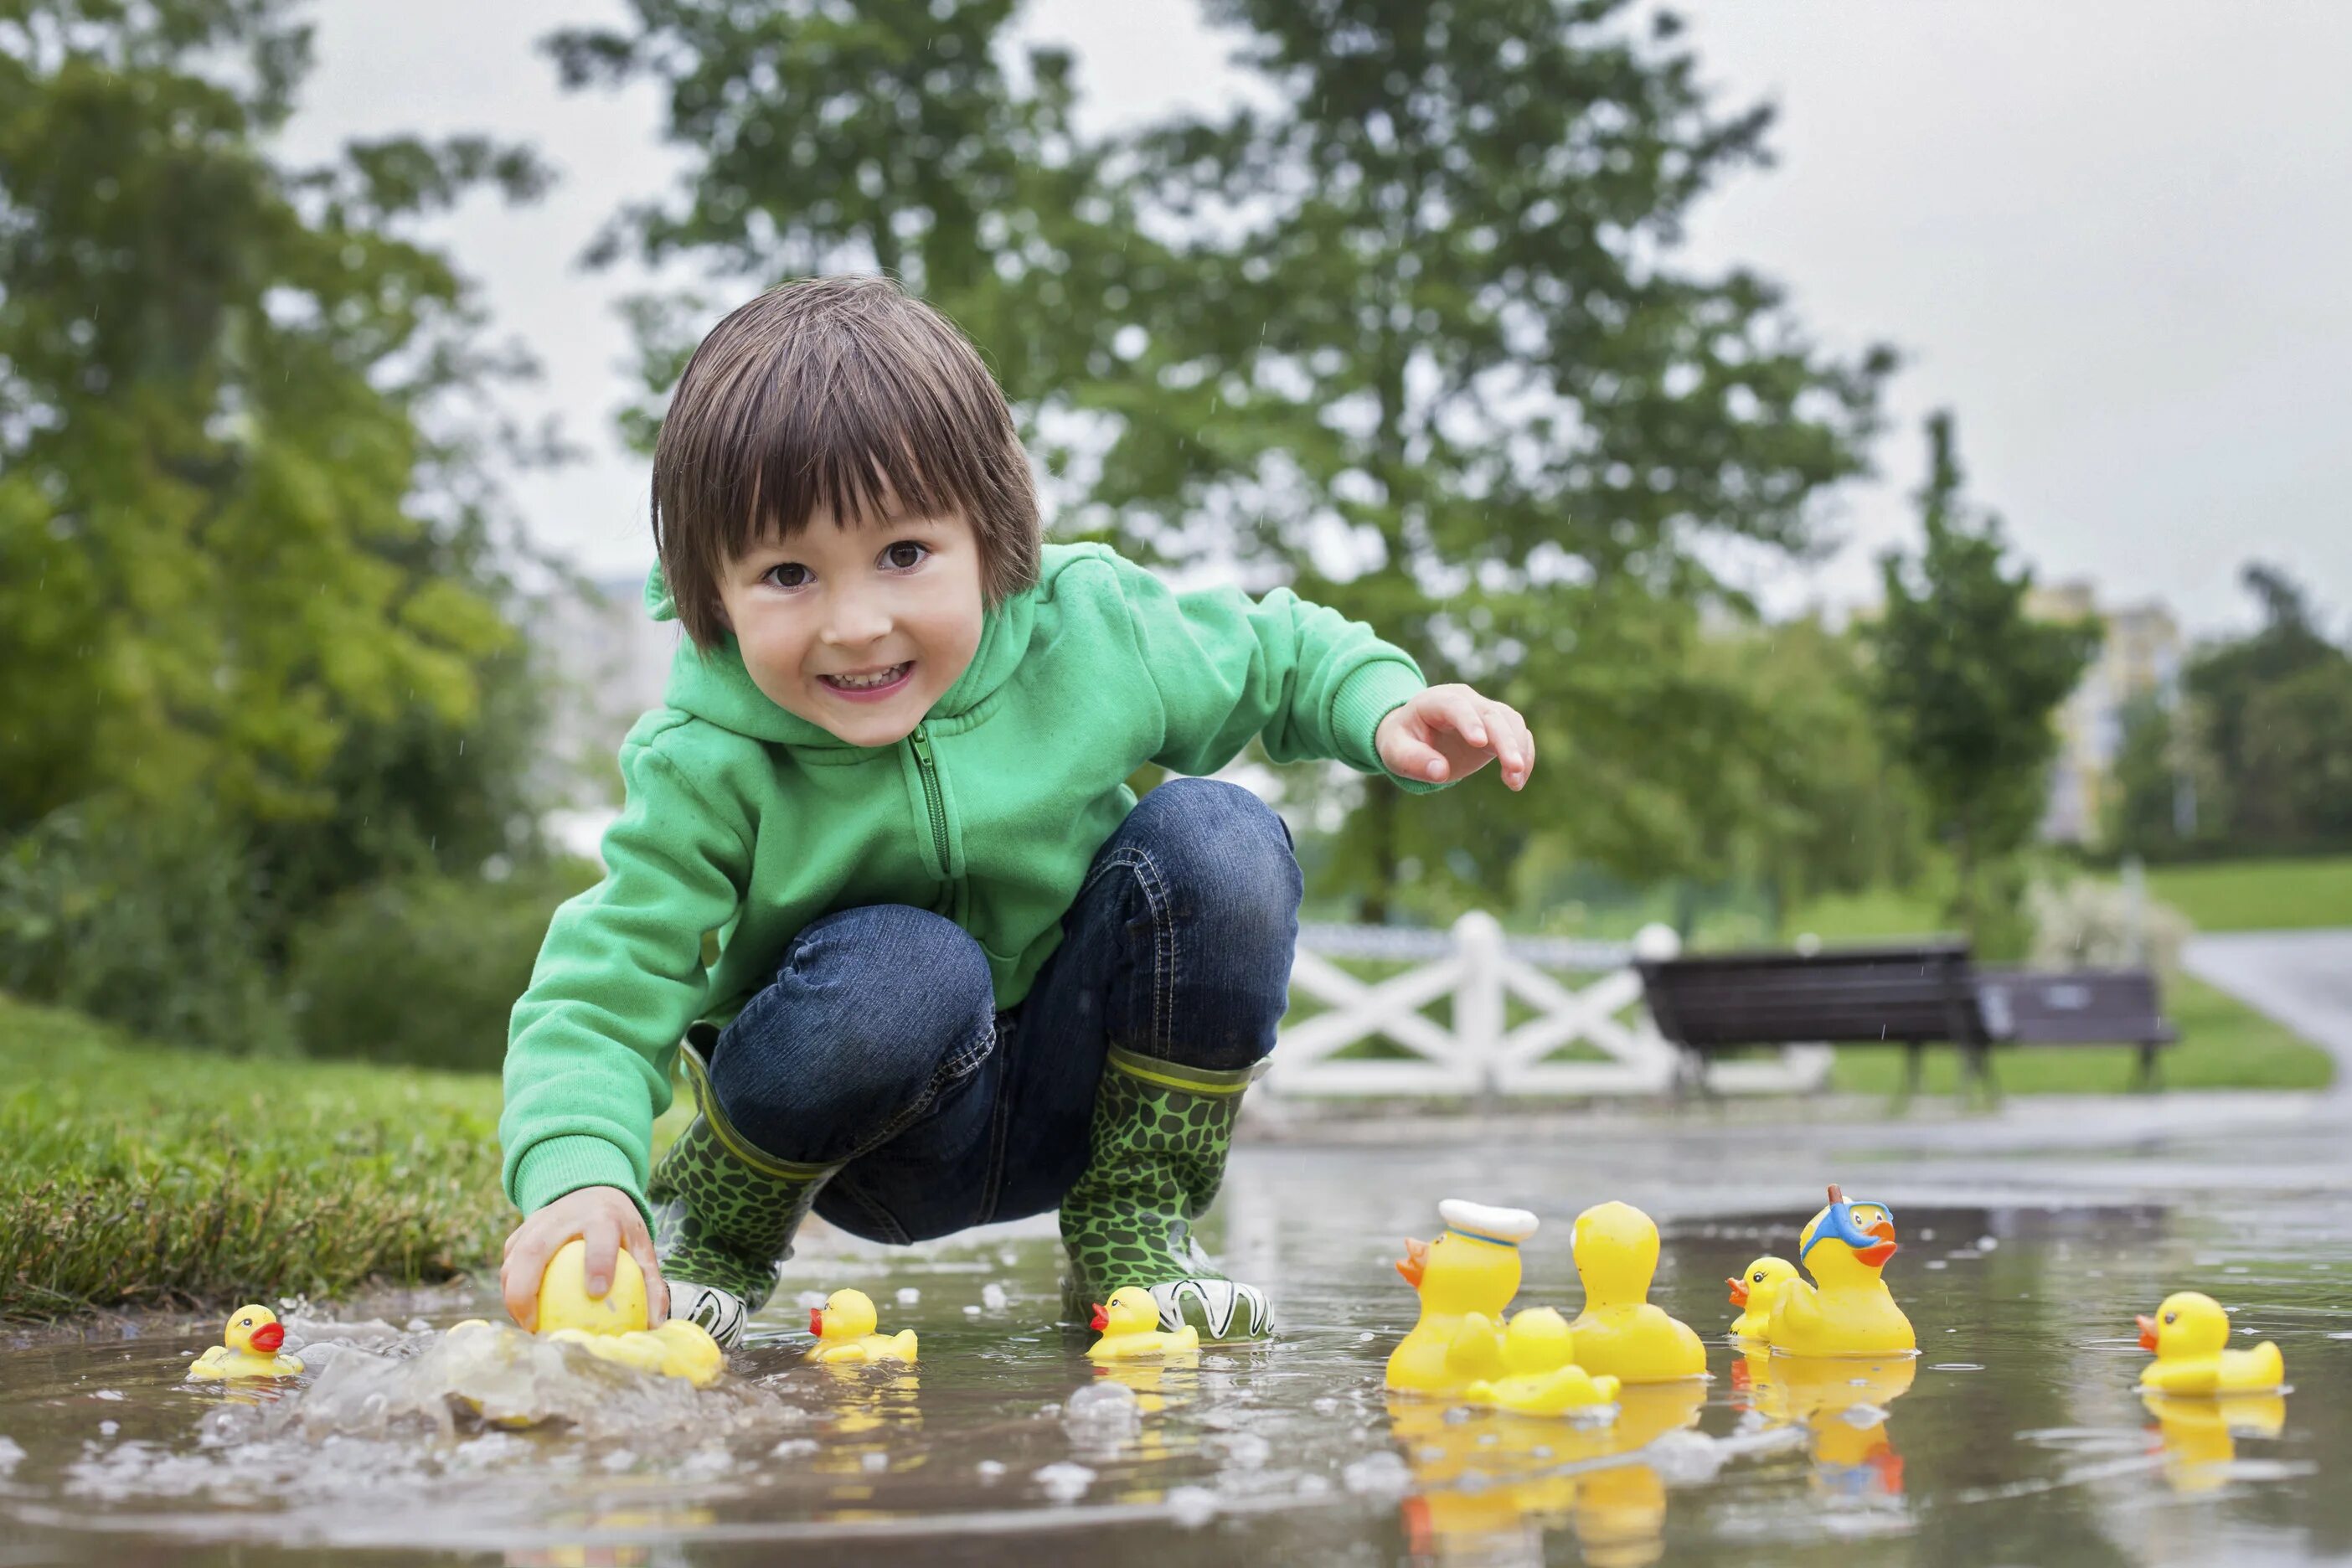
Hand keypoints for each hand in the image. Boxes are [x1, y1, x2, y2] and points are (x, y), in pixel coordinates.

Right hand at [500, 1186, 667, 1330]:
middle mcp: (564, 1216)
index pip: (599, 1239)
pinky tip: (522, 1314)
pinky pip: (509, 1261)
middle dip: (526, 1291)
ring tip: (527, 1326)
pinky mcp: (521, 1230)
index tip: (597, 1293)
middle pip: (535, 1250)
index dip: (597, 1263)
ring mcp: (537, 1221)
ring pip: (513, 1258)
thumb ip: (650, 1283)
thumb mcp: (641, 1246)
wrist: (592, 1192)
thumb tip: (653, 1326)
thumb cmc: (619, 1227)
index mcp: (602, 1216)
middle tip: (536, 1326)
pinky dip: (509, 1288)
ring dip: (512, 1295)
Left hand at [1374, 684, 1535, 789]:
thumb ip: (1413, 760)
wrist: (1414, 735)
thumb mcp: (1395, 752)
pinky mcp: (1497, 726)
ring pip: (1511, 722)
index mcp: (1437, 701)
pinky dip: (1523, 755)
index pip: (1457, 706)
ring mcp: (1484, 711)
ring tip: (1514, 782)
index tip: (1480, 743)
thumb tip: (1440, 772)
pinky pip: (1518, 734)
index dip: (1469, 722)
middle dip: (1505, 741)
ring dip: (1518, 750)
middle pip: (1491, 715)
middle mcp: (1466, 700)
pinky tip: (1517, 781)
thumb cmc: (1402, 741)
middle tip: (1513, 769)